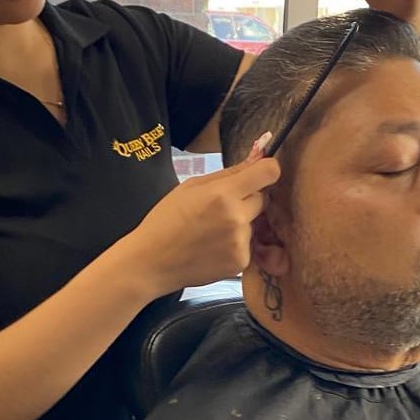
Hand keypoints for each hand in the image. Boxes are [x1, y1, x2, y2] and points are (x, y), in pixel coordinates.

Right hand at [128, 154, 279, 295]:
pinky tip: (211, 246)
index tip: (260, 172)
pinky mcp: (240, 263)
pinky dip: (234, 244)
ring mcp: (240, 243)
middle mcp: (236, 218)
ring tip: (210, 230)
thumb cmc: (165, 219)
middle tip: (220, 206)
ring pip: (253, 223)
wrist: (151, 261)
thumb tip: (257, 157)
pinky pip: (247, 244)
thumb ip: (227, 173)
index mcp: (222, 194)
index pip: (268, 173)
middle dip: (247, 198)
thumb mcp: (190, 187)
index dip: (267, 169)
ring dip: (240, 223)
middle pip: (262, 198)